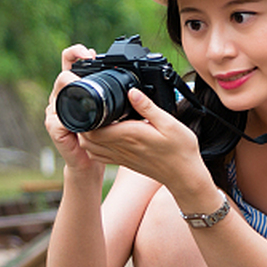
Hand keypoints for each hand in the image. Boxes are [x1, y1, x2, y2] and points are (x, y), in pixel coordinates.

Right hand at [44, 44, 100, 172]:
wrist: (89, 161)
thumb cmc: (99, 135)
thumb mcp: (107, 110)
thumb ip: (112, 93)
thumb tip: (129, 80)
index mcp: (73, 89)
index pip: (68, 62)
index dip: (76, 53)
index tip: (89, 53)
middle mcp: (60, 98)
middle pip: (62, 75)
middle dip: (74, 68)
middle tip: (88, 64)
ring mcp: (54, 112)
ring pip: (58, 92)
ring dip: (68, 85)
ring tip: (79, 81)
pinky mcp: (54, 128)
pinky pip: (58, 119)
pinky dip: (68, 114)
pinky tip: (79, 113)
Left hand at [69, 85, 207, 196]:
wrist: (184, 175)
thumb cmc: (180, 149)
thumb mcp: (169, 122)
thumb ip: (148, 107)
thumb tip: (131, 91)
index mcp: (129, 135)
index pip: (94, 130)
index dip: (85, 118)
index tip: (89, 104)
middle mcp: (121, 148)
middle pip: (87, 139)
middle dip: (82, 125)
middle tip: (88, 110)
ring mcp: (120, 157)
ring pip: (90, 149)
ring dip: (86, 137)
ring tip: (93, 121)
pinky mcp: (123, 162)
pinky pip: (100, 157)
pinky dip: (93, 147)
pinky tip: (101, 137)